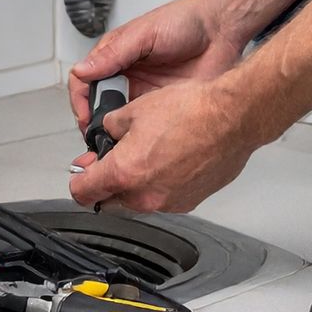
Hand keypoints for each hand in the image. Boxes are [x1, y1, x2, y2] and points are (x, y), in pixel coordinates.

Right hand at [67, 0, 246, 131]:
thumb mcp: (144, 34)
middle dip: (94, 123)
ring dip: (116, 133)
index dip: (80, 101)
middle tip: (99, 137)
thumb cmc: (184, 21)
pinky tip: (142, 142)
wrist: (221, 30)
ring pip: (120, 120)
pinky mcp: (164, 107)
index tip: (85, 117)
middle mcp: (127, 77)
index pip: (85, 82)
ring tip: (117, 145)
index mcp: (115, 57)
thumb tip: (82, 69)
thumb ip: (113, 54)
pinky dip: (141, 136)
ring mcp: (145, 94)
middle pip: (99, 106)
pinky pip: (146, 126)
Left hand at [68, 77, 260, 212]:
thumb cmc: (191, 111)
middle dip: (108, 180)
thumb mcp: (135, 109)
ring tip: (151, 150)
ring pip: (139, 198)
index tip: (82, 172)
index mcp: (124, 173)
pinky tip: (172, 157)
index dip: (79, 180)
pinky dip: (162, 182)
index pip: (83, 193)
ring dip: (137, 181)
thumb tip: (108, 132)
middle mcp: (145, 195)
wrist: (232, 118)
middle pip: (110, 199)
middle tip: (115, 156)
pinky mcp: (190, 201)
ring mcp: (169, 202)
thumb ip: (111, 126)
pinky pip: (164, 196)